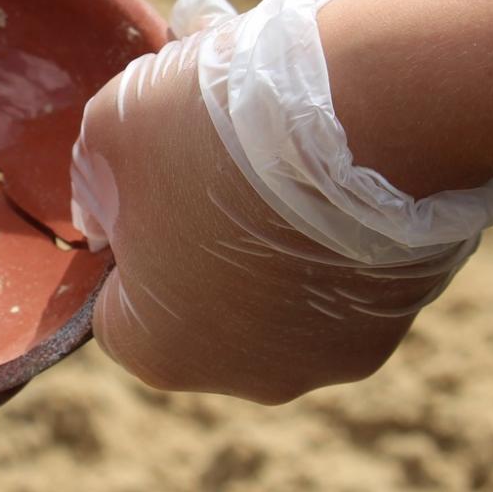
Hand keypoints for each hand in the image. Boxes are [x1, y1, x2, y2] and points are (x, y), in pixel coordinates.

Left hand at [70, 0, 492, 404]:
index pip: (118, 306)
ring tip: (288, 158)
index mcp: (159, 352)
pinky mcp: (398, 318)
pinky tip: (344, 174)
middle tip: (220, 160)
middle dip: (204, 238)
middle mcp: (247, 378)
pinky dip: (340, 234)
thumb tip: (105, 209)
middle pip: (205, 305)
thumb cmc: (213, 130)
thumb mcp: (109, 132)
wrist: (364, 113)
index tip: (152, 180)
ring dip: (277, 237)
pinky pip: (348, 276)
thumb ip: (94, 183)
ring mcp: (332, 355)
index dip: (129, 238)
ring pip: (283, 293)